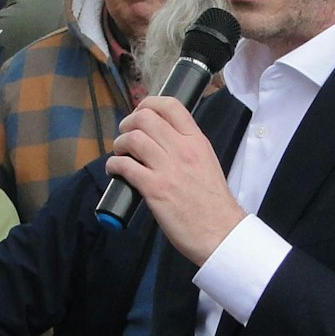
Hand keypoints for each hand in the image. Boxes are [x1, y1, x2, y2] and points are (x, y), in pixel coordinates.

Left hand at [106, 96, 245, 265]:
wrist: (220, 232)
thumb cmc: (214, 203)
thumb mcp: (207, 163)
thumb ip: (187, 148)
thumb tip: (163, 142)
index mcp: (197, 141)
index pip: (171, 105)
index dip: (148, 104)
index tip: (140, 113)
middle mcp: (182, 149)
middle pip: (145, 118)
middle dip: (128, 123)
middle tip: (126, 136)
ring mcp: (167, 168)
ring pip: (132, 138)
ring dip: (119, 144)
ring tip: (120, 154)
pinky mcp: (154, 188)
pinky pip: (124, 166)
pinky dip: (113, 165)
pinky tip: (115, 171)